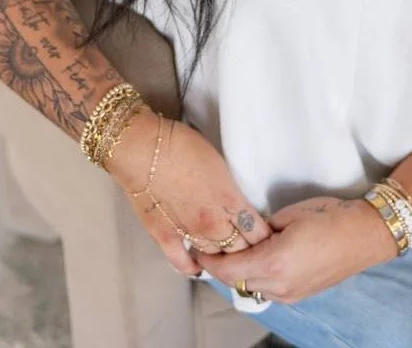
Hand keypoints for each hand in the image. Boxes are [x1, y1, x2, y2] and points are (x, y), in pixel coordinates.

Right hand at [107, 108, 272, 275]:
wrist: (143, 148)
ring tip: (228, 256)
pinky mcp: (164, 238)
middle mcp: (212, 223)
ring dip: (222, 258)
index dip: (265, 239)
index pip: (258, 233)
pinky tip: (198, 265)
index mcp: (229, 200)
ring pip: (214, 259)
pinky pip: (183, 263)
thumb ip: (230, 189)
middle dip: (248, 251)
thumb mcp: (219, 162)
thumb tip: (236, 202)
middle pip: (240, 250)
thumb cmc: (182, 144)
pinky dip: (193, 267)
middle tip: (251, 249)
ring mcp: (188, 233)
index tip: (268, 238)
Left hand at [190, 195, 398, 303]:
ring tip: (231, 251)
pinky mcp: (299, 295)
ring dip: (237, 273)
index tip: (197, 247)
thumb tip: (246, 232)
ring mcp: (290, 294)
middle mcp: (279, 286)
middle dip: (220, 266)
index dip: (209, 260)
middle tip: (209, 246)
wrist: (364, 235)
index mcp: (274, 263)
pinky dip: (255, 276)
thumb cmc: (329, 217)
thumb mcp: (289, 215)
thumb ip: (262, 228)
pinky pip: (267, 289)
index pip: (229, 269)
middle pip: (236, 281)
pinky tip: (255, 259)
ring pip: (251, 287)